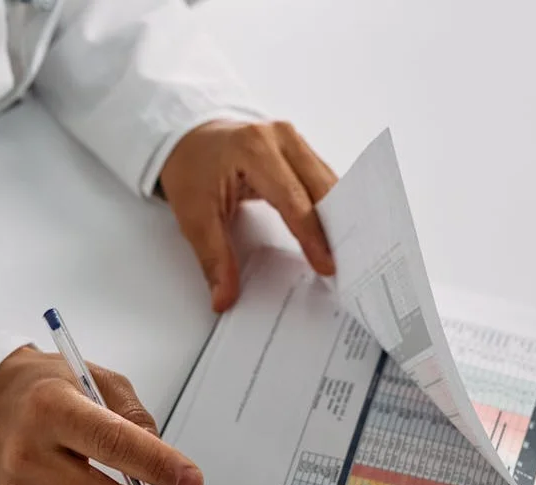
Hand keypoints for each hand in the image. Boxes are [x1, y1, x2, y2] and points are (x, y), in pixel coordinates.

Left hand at [159, 119, 337, 311]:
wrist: (187, 137)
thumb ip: (214, 258)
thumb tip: (224, 297)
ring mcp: (293, 139)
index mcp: (253, 149)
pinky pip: (324, 177)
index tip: (326, 264)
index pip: (294, 200)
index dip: (313, 236)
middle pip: (322, 188)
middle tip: (347, 262)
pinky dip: (332, 204)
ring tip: (348, 250)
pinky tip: (338, 229)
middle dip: (336, 227)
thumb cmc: (191, 168)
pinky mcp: (299, 148)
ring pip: (329, 181)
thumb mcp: (194, 216)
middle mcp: (280, 138)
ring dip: (339, 216)